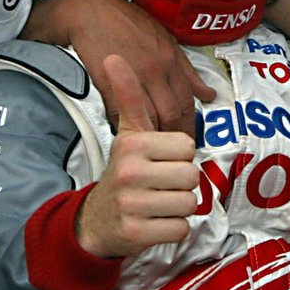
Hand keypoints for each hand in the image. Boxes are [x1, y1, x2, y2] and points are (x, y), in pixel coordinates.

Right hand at [38, 0, 216, 135]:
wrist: (92, 11)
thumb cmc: (128, 23)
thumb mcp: (165, 39)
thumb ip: (187, 70)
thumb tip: (208, 94)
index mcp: (172, 60)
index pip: (187, 103)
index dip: (189, 126)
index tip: (186, 140)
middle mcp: (156, 70)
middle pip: (171, 114)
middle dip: (172, 136)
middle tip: (170, 151)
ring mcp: (133, 76)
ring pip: (149, 117)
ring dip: (151, 135)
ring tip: (151, 148)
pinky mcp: (108, 81)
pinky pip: (120, 113)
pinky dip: (123, 126)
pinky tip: (125, 135)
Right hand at [75, 56, 198, 258]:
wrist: (97, 219)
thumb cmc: (125, 171)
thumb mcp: (128, 132)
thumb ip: (129, 95)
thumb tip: (113, 56)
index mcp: (132, 143)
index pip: (188, 146)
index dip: (179, 156)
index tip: (159, 160)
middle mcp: (129, 172)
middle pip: (192, 176)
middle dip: (181, 183)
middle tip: (160, 184)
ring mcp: (131, 204)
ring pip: (189, 203)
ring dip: (178, 206)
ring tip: (157, 202)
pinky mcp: (135, 233)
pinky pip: (180, 229)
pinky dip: (172, 229)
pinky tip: (154, 221)